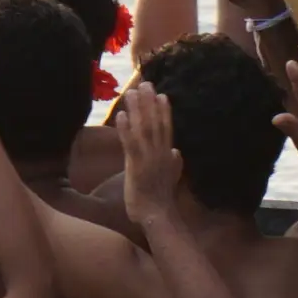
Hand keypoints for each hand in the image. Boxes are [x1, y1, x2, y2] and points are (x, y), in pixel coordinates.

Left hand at [118, 82, 183, 223]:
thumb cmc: (161, 198)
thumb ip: (175, 163)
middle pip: (155, 123)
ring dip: (137, 109)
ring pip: (143, 129)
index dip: (164, 111)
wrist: (157, 214)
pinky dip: (126, 129)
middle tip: (144, 83)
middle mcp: (160, 152)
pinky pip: (131, 144)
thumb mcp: (172, 177)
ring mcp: (149, 157)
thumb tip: (177, 152)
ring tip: (131, 93)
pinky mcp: (136, 165)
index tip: (161, 94)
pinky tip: (121, 115)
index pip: (167, 128)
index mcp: (168, 155)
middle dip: (150, 102)